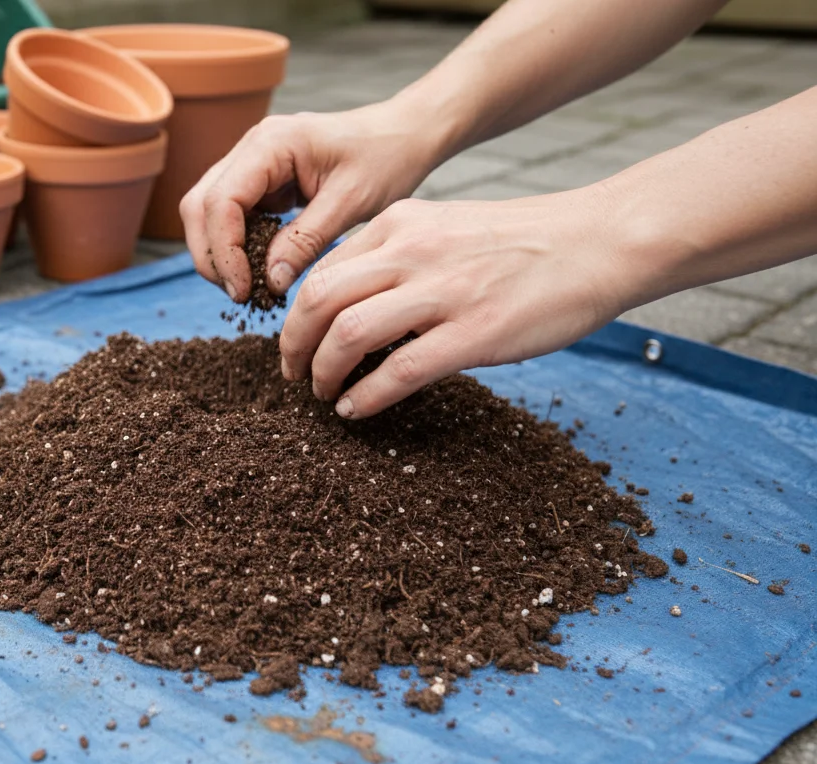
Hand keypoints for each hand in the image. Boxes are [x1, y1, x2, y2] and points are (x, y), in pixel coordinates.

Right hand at [180, 99, 446, 301]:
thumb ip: (307, 240)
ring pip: (208, 211)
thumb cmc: (385, 158)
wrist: (403, 135)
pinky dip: (236, 246)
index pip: (221, 201)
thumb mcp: (351, 202)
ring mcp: (251, 162)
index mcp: (271, 143)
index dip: (224, 252)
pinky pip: (231, 215)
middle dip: (212, 256)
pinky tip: (260, 270)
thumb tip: (270, 282)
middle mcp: (251, 147)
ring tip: (249, 288)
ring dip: (219, 253)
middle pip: (200, 206)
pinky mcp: (260, 181)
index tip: (244, 290)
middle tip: (240, 295)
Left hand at [279, 188, 634, 418]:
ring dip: (322, 373)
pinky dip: (365, 397)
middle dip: (293, 345)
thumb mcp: (446, 229)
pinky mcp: (473, 333)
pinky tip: (356, 410)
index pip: (322, 270)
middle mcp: (411, 252)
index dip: (297, 315)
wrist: (598, 242)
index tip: (297, 342)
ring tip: (323, 394)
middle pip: (317, 300)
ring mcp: (442, 293)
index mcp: (400, 224)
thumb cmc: (524, 243)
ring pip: (346, 335)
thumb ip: (398, 257)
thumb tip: (354, 304)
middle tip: (293, 375)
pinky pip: (397, 372)